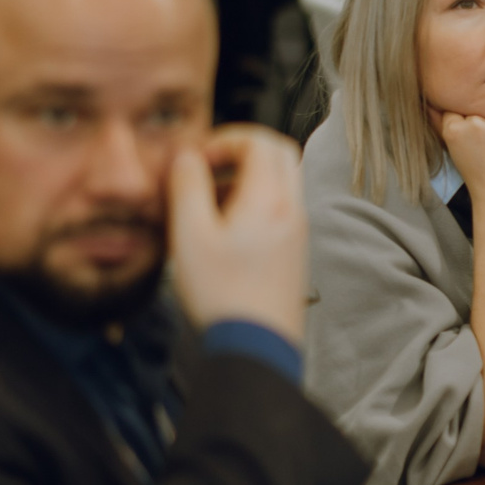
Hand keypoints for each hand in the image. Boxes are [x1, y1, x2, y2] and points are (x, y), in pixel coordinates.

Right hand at [168, 126, 307, 344]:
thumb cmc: (223, 295)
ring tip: (208, 200)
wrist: (257, 346)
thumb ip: (188, 188)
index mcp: (270, 199)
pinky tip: (223, 228)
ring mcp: (297, 232)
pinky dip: (254, 201)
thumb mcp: (190, 236)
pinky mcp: (292, 252)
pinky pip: (279, 208)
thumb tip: (187, 157)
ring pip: (281, 181)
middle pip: (279, 154)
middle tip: (208, 166)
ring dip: (247, 177)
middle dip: (241, 150)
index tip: (199, 156)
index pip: (261, 141)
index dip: (227, 138)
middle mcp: (292, 210)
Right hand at [437, 110, 484, 202]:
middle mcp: (473, 123)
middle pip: (476, 114)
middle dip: (481, 127)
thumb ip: (442, 125)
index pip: (456, 112)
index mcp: (453, 129)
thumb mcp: (453, 149)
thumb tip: (430, 105)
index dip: (464, 127)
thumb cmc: (476, 174)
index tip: (470, 141)